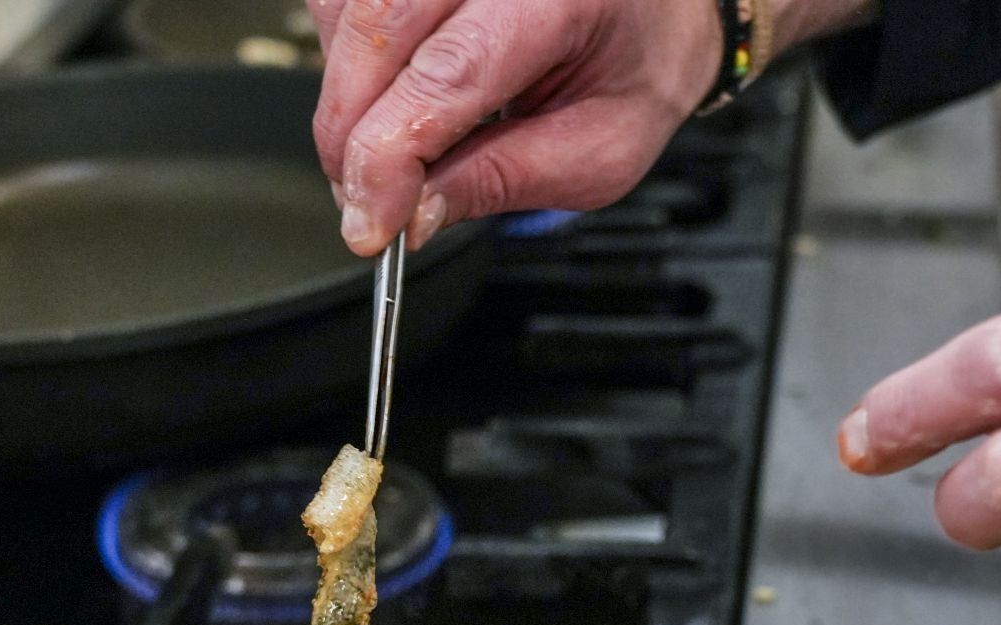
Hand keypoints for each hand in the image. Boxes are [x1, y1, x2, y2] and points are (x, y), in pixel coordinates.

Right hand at [307, 0, 721, 254]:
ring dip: (344, 95)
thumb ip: (502, 181)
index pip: (449, 73)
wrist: (656, 4)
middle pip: (378, 32)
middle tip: (366, 204)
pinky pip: (344, 1)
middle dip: (350, 135)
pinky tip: (384, 95)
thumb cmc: (639, 63)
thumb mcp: (599, 152)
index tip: (370, 225)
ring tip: (389, 149)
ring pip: (346, 12)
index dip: (389, 156)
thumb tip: (412, 215)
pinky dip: (346, 58)